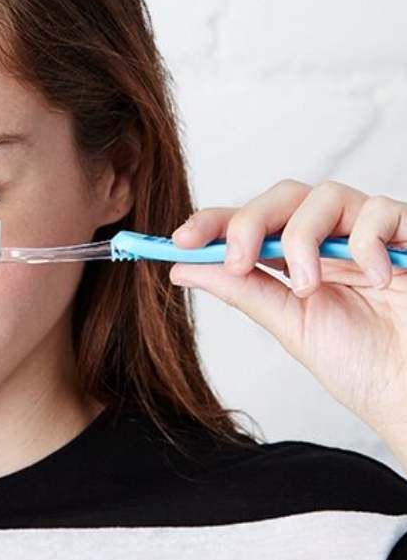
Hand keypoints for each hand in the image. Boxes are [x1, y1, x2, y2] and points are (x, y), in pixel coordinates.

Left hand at [168, 179, 406, 441]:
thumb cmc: (364, 364)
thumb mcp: (290, 324)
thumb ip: (242, 290)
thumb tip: (181, 268)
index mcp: (299, 257)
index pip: (251, 222)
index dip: (213, 223)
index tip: (178, 241)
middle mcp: (331, 238)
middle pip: (282, 196)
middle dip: (250, 223)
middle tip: (238, 261)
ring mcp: (370, 233)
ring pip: (324, 195)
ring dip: (304, 238)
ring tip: (309, 287)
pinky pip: (380, 210)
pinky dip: (367, 241)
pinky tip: (376, 278)